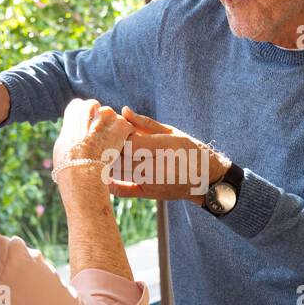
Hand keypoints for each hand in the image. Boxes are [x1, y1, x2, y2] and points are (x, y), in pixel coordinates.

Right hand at [53, 99, 133, 177]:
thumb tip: (74, 133)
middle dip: (103, 124)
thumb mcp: (62, 141)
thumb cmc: (68, 161)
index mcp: (75, 109)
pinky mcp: (122, 124)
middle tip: (101, 141)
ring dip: (115, 130)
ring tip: (110, 147)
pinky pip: (128, 128)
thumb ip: (71, 131)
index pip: (82, 106)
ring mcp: (107, 114)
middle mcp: (91, 107)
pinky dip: (126, 138)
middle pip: (101, 112)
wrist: (81, 170)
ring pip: (116, 119)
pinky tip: (120, 150)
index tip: (88, 132)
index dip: (87, 120)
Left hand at [108, 107, 229, 204]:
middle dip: (108, 147)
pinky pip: (122, 190)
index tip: (110, 127)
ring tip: (100, 151)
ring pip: (118, 171)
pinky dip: (109, 182)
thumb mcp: (171, 131)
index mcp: (163, 147)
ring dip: (106, 161)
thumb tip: (124, 111)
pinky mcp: (147, 193)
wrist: (205, 178)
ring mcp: (150, 182)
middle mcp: (156, 166)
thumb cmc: (189, 150)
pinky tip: (104, 172)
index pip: (129, 142)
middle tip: (98, 138)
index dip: (116, 135)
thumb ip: (146, 123)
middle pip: (120, 157)